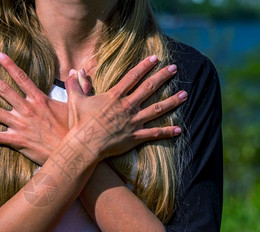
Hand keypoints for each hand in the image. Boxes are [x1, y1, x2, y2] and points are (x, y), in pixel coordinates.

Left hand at [0, 52, 67, 164]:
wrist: (72, 153)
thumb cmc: (75, 130)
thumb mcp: (77, 106)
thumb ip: (77, 86)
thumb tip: (76, 70)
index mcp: (40, 100)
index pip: (22, 78)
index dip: (10, 66)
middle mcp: (27, 110)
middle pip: (3, 91)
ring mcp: (21, 125)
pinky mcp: (18, 141)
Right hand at [65, 56, 186, 159]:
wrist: (84, 144)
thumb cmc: (80, 122)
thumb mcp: (76, 100)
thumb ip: (76, 83)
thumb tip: (75, 69)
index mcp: (115, 96)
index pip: (133, 77)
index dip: (145, 66)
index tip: (155, 58)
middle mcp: (127, 106)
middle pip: (149, 88)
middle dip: (163, 76)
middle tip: (175, 68)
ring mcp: (133, 122)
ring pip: (157, 109)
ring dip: (172, 101)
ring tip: (185, 94)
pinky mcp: (135, 136)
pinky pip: (154, 133)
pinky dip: (166, 132)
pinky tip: (178, 129)